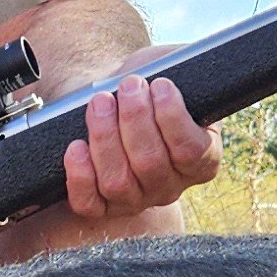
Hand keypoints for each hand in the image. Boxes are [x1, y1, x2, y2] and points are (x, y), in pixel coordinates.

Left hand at [61, 70, 219, 231]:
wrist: (113, 95)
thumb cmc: (148, 84)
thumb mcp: (176, 70)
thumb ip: (188, 71)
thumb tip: (182, 71)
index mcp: (200, 160)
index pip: (191, 151)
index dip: (173, 118)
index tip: (160, 84)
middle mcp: (170, 186)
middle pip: (150, 164)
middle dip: (134, 119)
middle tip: (128, 85)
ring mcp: (136, 200)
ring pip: (118, 182)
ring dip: (105, 138)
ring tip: (100, 103)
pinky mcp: (102, 205)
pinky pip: (90, 203)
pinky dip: (80, 177)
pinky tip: (76, 147)